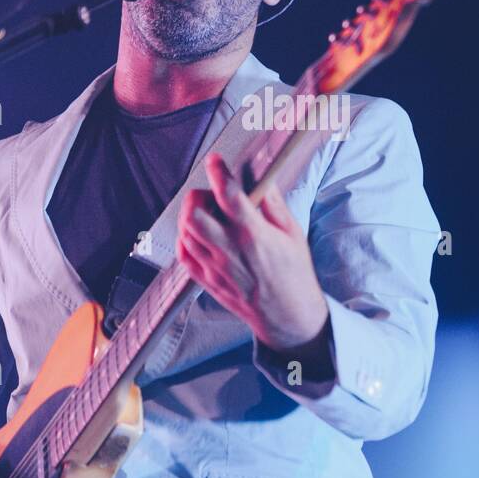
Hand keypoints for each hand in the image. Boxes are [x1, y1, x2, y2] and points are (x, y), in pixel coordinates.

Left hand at [177, 153, 329, 350]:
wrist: (288, 317)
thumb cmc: (295, 274)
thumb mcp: (294, 234)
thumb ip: (274, 206)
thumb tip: (261, 181)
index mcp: (254, 235)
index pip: (228, 196)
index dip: (218, 173)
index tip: (215, 160)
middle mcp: (230, 250)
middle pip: (194, 215)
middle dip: (197, 196)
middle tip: (208, 194)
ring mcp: (215, 268)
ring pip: (185, 233)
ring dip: (189, 216)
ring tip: (204, 213)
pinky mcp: (207, 282)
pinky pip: (184, 256)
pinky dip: (185, 240)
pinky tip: (197, 235)